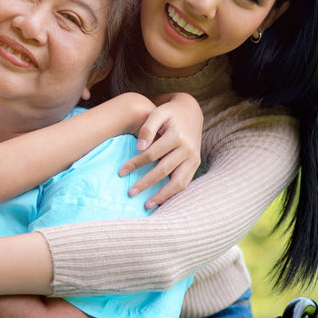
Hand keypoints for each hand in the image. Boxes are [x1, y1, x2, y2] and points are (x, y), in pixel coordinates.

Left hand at [124, 92, 202, 207]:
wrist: (191, 112)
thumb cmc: (170, 113)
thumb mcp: (158, 113)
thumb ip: (147, 128)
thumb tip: (138, 148)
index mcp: (177, 136)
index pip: (152, 154)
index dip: (135, 163)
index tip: (121, 172)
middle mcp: (187, 149)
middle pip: (164, 170)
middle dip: (146, 183)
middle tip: (130, 192)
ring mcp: (193, 158)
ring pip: (178, 182)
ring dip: (162, 195)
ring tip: (147, 205)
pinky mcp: (196, 164)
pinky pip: (185, 183)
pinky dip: (173, 194)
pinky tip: (160, 201)